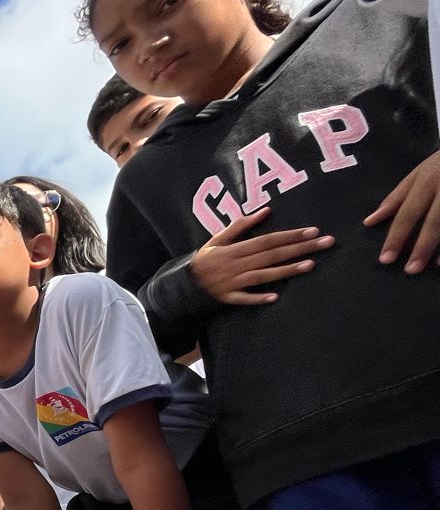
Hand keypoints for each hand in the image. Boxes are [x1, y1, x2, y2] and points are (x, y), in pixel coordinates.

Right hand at [188, 207, 331, 304]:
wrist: (183, 284)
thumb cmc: (205, 259)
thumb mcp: (218, 238)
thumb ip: (240, 226)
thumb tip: (265, 211)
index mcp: (234, 249)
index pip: (267, 240)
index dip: (290, 235)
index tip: (312, 230)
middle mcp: (236, 265)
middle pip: (272, 255)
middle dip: (300, 248)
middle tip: (325, 242)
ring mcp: (233, 282)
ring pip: (263, 276)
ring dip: (287, 271)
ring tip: (311, 264)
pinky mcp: (228, 297)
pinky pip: (244, 298)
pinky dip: (258, 298)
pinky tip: (275, 297)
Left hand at [366, 150, 439, 272]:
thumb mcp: (418, 173)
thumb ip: (396, 198)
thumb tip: (369, 221)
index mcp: (426, 181)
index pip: (407, 213)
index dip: (396, 237)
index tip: (385, 259)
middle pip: (433, 220)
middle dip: (421, 247)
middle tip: (410, 270)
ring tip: (433, 266)